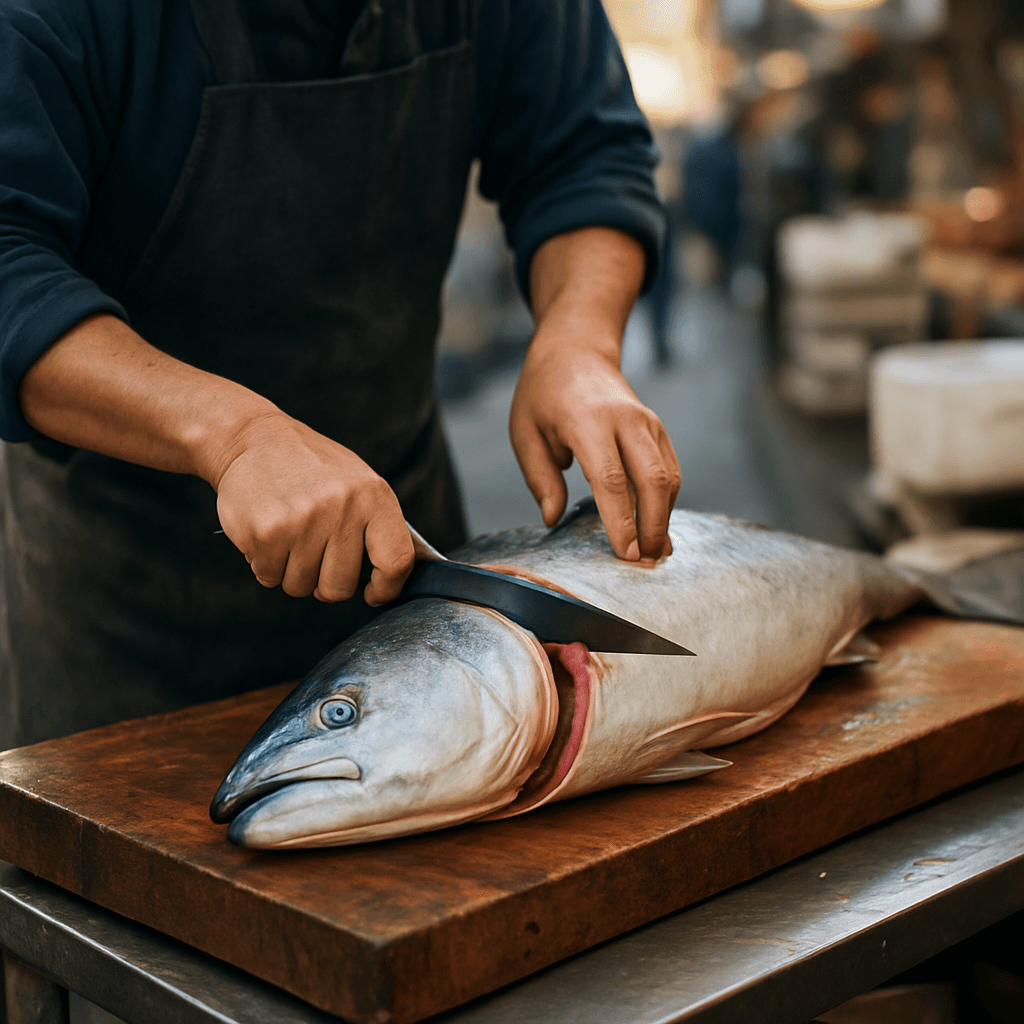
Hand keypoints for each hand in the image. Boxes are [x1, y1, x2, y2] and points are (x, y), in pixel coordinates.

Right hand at [210, 412, 413, 604]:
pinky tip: (269, 532)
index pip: (396, 561)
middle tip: (315, 554)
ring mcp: (302, 521)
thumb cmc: (313, 469)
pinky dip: (266, 564)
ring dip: (292, 571)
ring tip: (290, 535)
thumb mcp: (358, 484)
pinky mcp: (265, 532)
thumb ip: (378, 527)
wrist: (254, 439)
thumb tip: (394, 578)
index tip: (374, 593)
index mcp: (374, 496)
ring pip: (301, 587)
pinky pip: (269, 577)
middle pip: (340, 587)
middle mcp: (342, 508)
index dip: (387, 588)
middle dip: (325, 583)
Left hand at [510, 340, 679, 561]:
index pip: (611, 479)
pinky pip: (670, 470)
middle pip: (651, 480)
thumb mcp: (525, 433)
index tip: (625, 554)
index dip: (621, 520)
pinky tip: (656, 527)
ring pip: (668, 477)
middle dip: (652, 526)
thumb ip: (540, 478)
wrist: (576, 351)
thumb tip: (552, 519)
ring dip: (664, 518)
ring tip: (654, 554)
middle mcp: (625, 420)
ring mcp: (647, 422)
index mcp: (587, 421)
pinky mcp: (658, 429)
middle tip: (644, 564)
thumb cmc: (543, 395)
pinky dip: (667, 502)